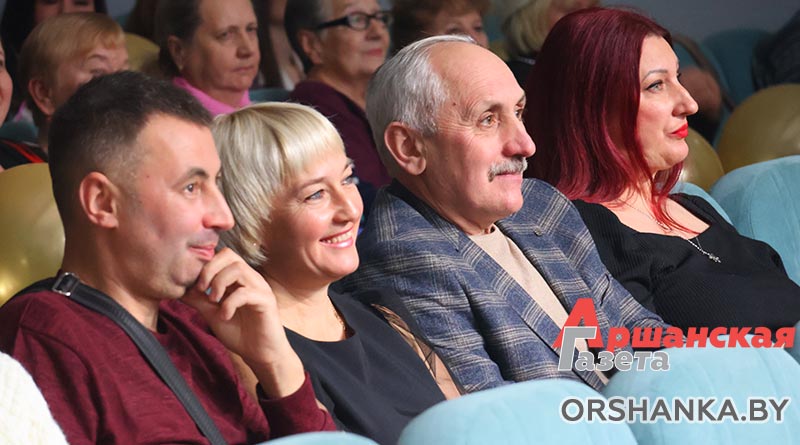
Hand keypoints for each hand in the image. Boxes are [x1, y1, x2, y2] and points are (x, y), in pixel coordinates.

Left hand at [182, 248, 304, 396]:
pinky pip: (246, 292)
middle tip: (202, 290)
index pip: (222, 256)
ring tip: (213, 302)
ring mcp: (259, 288)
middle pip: (229, 255)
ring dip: (220, 283)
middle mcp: (250, 278)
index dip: (205, 266)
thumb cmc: (240, 333)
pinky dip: (230, 303)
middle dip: (210, 270)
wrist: (260, 354)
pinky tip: (225, 316)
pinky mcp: (266, 301)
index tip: (195, 287)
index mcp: (238, 279)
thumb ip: (199, 300)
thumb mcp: (212, 314)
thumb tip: (180, 288)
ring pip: (238, 269)